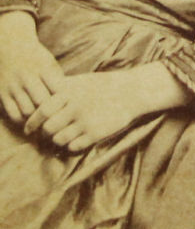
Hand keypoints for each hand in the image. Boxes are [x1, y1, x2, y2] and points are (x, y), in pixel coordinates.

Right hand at [0, 11, 63, 124]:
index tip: (70, 108)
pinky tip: (30, 119)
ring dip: (37, 119)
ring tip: (45, 122)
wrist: (11, 45)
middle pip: (42, 103)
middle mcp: (27, 77)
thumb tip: (71, 101)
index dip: (65, 102)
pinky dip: (23, 120)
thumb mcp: (50, 62)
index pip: (58, 91)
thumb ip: (58, 79)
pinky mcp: (2, 93)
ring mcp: (13, 86)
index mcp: (43, 68)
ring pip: (27, 111)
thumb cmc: (36, 58)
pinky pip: (13, 114)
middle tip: (58, 121)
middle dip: (52, 113)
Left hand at [24, 71, 144, 151]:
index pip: (41, 111)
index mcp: (69, 92)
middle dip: (45, 134)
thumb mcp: (80, 81)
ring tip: (63, 136)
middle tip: (46, 134)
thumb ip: (59, 89)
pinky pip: (74, 147)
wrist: (131, 92)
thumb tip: (37, 102)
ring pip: (59, 140)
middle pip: (47, 128)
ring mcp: (86, 120)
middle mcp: (75, 106)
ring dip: (58, 140)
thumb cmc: (102, 86)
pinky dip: (72, 146)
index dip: (32, 122)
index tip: (29, 129)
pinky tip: (77, 139)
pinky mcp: (96, 133)